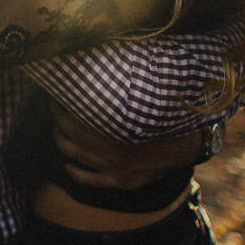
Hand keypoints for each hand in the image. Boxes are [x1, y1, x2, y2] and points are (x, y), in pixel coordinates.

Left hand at [50, 103, 203, 191]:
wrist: (191, 142)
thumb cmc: (165, 114)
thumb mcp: (144, 98)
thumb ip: (121, 89)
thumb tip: (98, 62)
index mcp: (120, 129)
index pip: (79, 119)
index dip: (64, 109)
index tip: (57, 97)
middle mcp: (117, 153)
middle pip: (76, 137)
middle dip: (61, 122)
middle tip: (53, 110)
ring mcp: (120, 170)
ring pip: (79, 157)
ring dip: (63, 143)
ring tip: (56, 132)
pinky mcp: (125, 182)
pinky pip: (91, 180)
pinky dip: (76, 172)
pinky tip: (67, 164)